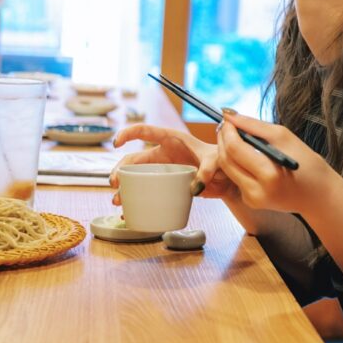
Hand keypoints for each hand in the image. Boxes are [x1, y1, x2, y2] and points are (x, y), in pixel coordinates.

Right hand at [109, 124, 236, 204]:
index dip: (129, 133)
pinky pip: (145, 189)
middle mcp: (164, 153)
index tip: (117, 142)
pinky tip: (128, 211)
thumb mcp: (217, 161)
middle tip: (115, 184)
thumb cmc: (223, 161)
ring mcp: (163, 169)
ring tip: (117, 201)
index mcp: (173, 139)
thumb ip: (208, 170)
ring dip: (123, 187)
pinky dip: (135, 199)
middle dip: (120, 169)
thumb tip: (195, 188)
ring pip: (136, 176)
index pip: (146, 131)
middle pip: (134, 158)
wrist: (228, 179)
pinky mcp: (165, 183)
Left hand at [216, 110, 342, 216]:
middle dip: (223, 139)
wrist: (318, 194)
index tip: (228, 118)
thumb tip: (229, 115)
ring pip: (227, 169)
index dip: (227, 131)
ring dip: (226, 150)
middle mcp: (257, 190)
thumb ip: (254, 126)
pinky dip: (236, 163)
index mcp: (269, 173)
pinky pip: (236, 177)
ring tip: (234, 136)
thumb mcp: (284, 137)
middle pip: (225, 160)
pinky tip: (244, 154)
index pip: (234, 149)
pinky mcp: (251, 201)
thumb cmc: (307, 162)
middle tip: (228, 125)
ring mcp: (252, 199)